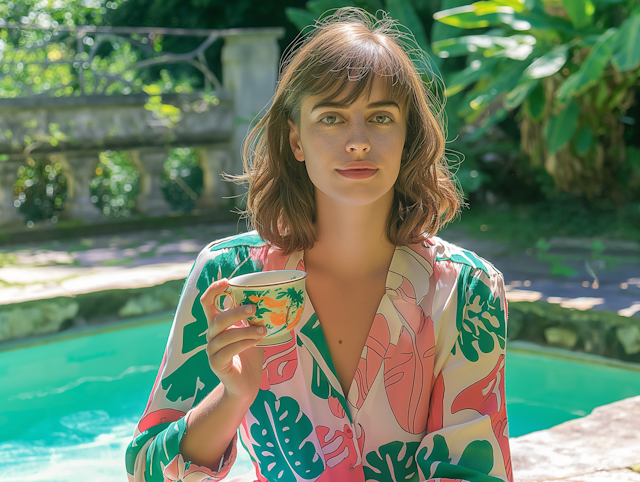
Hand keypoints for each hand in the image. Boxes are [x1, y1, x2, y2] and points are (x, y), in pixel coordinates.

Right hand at [201, 278, 265, 402]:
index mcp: (218, 324)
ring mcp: (212, 350)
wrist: (246, 384)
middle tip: (254, 308)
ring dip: (245, 330)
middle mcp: (211, 335)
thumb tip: (270, 299)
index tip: (227, 281)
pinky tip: (256, 341)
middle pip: (217, 319)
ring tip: (263, 329)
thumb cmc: (250, 355)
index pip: (207, 303)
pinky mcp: (216, 363)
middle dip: (236, 311)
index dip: (213, 290)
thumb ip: (254, 318)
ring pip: (225, 335)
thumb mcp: (253, 332)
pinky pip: (228, 350)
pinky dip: (244, 343)